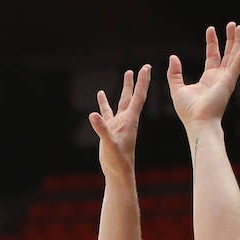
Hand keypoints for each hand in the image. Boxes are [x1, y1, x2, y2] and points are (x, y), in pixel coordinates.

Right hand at [87, 65, 151, 179]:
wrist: (118, 172)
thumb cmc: (118, 160)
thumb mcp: (109, 144)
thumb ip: (102, 129)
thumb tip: (93, 114)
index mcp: (130, 120)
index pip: (138, 97)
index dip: (142, 82)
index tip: (147, 68)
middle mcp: (126, 119)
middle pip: (133, 96)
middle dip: (137, 82)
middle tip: (142, 67)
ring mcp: (118, 123)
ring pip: (122, 101)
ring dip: (125, 88)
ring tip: (127, 73)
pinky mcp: (110, 129)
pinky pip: (108, 112)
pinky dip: (104, 103)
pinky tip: (101, 94)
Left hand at [167, 23, 239, 135]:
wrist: (198, 121)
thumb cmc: (188, 110)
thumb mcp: (177, 88)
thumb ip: (174, 73)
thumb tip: (173, 57)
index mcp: (208, 78)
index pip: (212, 56)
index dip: (212, 42)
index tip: (211, 29)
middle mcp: (219, 77)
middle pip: (227, 53)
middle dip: (230, 39)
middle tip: (233, 24)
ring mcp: (226, 79)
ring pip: (234, 55)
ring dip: (238, 41)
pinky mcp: (230, 80)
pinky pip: (238, 62)